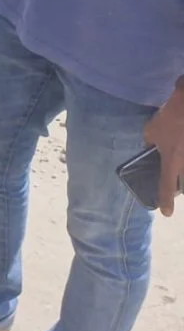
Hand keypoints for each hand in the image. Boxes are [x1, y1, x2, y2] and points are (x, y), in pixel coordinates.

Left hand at [143, 80, 183, 217]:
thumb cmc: (172, 117)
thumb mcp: (152, 129)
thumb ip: (150, 140)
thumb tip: (150, 144)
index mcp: (173, 160)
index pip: (166, 185)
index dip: (165, 200)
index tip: (166, 213)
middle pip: (182, 178)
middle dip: (177, 182)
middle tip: (172, 175)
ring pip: (183, 169)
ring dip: (178, 160)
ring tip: (174, 150)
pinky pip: (183, 151)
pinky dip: (180, 148)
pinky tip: (178, 142)